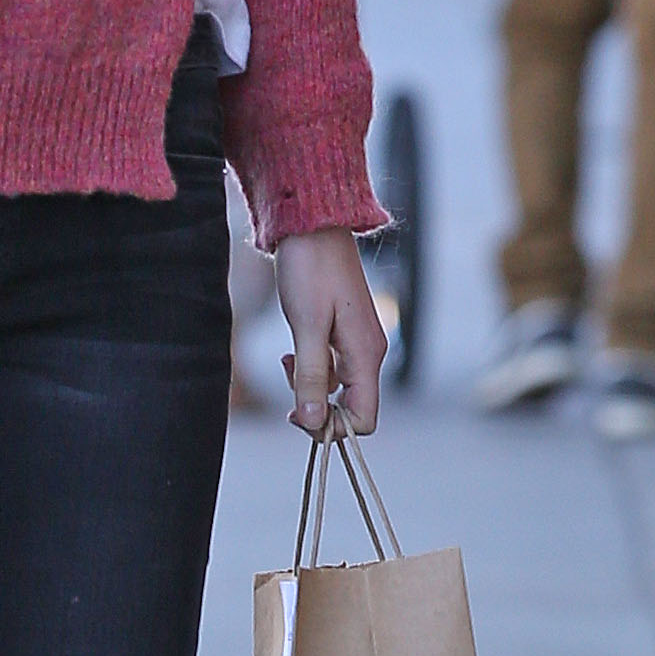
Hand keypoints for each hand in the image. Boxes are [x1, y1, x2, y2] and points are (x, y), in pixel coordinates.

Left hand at [276, 228, 384, 438]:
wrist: (312, 227)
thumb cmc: (310, 270)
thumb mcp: (306, 326)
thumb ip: (311, 375)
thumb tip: (315, 423)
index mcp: (366, 354)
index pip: (364, 419)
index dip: (332, 428)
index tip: (298, 414)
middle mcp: (368, 353)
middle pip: (351, 408)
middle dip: (317, 408)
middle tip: (286, 388)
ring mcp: (356, 343)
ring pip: (337, 389)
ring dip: (309, 387)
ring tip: (287, 360)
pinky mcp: (342, 334)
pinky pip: (330, 368)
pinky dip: (309, 368)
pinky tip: (291, 351)